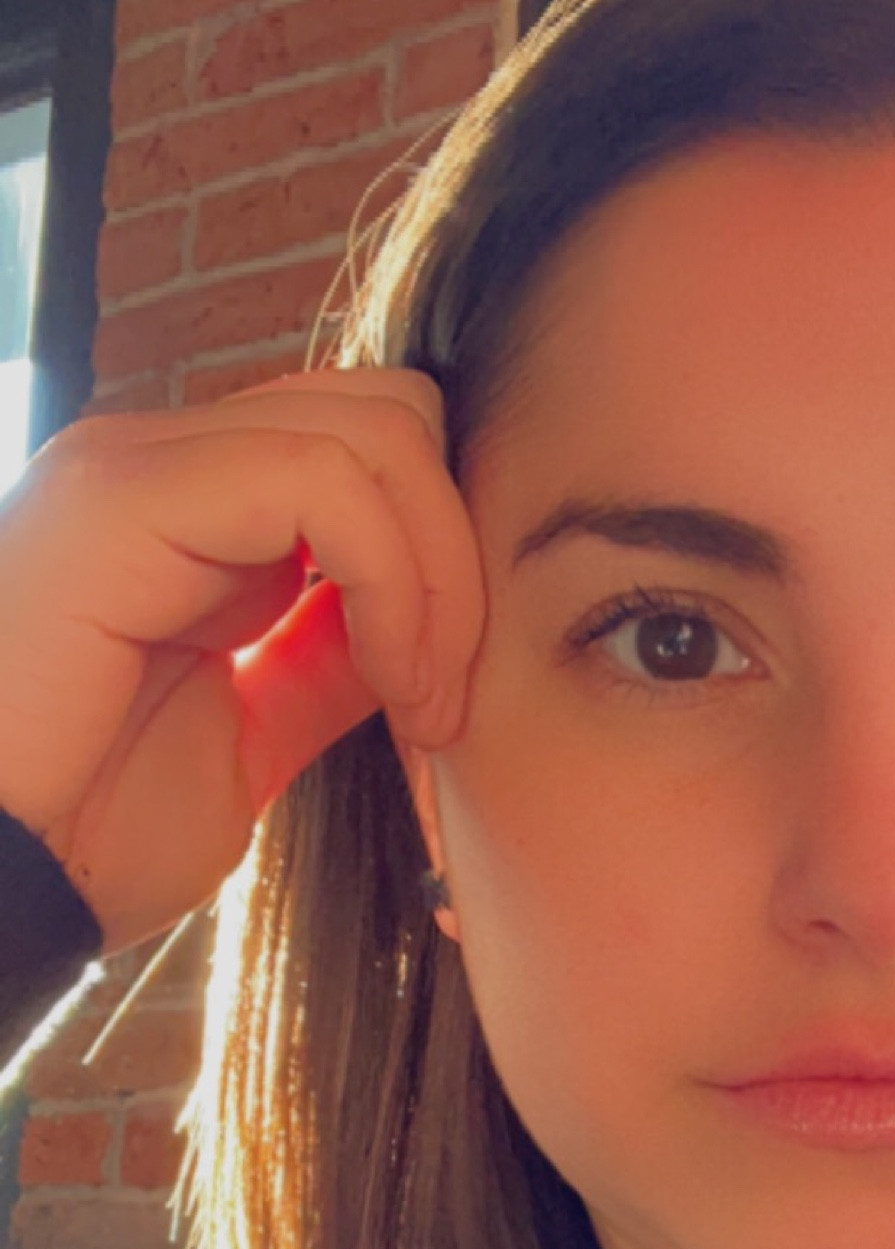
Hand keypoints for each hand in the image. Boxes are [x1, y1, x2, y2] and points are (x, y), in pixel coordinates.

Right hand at [0, 367, 485, 950]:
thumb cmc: (83, 833)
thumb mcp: (249, 743)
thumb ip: (323, 669)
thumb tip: (417, 628)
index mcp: (189, 518)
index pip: (367, 453)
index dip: (442, 562)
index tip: (447, 705)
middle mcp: (162, 467)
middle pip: (387, 415)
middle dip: (456, 554)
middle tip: (448, 698)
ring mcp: (138, 464)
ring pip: (373, 431)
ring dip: (438, 574)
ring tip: (424, 701)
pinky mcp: (126, 493)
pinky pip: (322, 478)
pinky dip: (393, 576)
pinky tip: (390, 678)